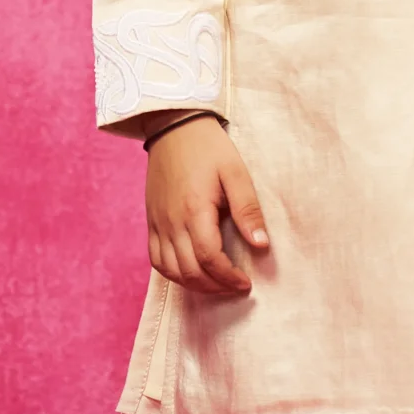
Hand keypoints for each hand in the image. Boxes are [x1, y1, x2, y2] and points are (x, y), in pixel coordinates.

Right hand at [145, 118, 268, 295]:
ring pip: (170, 270)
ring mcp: (158, 223)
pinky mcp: (151, 221)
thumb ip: (248, 210)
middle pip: (189, 271)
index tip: (246, 282)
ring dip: (194, 284)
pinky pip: (155, 259)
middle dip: (215, 286)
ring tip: (216, 283)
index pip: (208, 258)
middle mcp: (172, 221)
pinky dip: (172, 273)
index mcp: (194, 210)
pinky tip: (191, 272)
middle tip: (235, 286)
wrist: (174, 127)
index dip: (228, 277)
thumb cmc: (209, 148)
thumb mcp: (236, 173)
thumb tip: (261, 245)